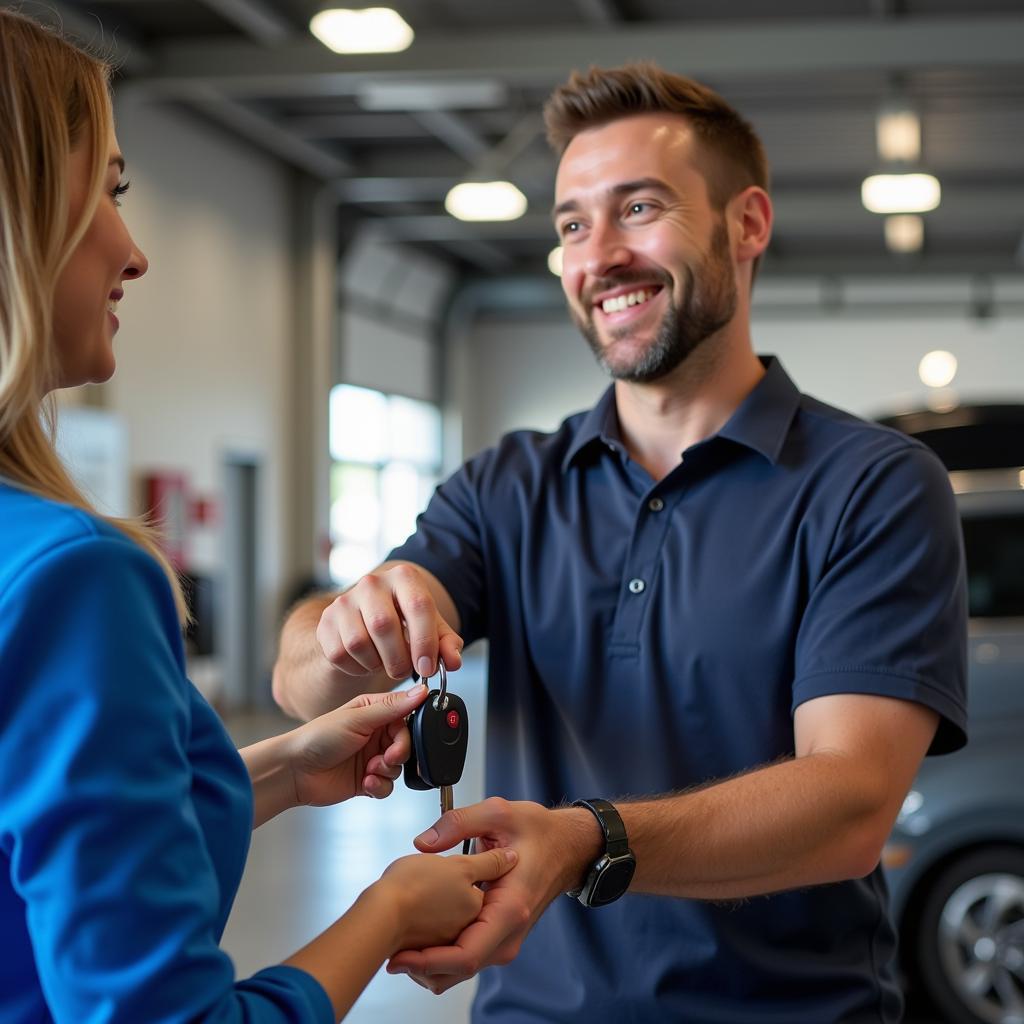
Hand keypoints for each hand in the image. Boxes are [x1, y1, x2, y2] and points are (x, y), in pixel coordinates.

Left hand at [289, 684, 428, 805]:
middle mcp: (375, 734)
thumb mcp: (357, 719)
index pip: (406, 719)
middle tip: (386, 758)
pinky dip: (380, 786)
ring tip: (369, 771)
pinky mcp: (367, 780)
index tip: (400, 741)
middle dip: (399, 754)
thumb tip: (421, 692)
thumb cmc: (318, 738)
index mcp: (374, 711)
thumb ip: (392, 707)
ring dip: (387, 771)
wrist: (295, 772)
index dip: (409, 732)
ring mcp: (371, 758)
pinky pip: (388, 785)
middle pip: (406, 745)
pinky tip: (365, 783)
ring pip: (399, 767)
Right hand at [316, 564, 462, 681]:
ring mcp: (344, 600)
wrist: (368, 618)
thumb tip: (452, 661)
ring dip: (376, 663)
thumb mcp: (431, 629)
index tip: (427, 667)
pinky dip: (357, 668)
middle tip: (405, 671)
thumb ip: (447, 644)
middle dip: (398, 658)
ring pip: (358, 642)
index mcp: (404, 577)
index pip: (418, 605)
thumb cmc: (405, 622)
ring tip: (386, 662)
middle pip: (383, 625)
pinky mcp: (325, 622)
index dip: (425, 642)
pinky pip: (340, 654)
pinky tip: (367, 661)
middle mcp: (371, 583)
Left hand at [386, 798, 602, 993]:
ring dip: (429, 962)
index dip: (427, 960)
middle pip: (458, 970)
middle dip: (421, 965)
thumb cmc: (539, 832)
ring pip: (461, 968)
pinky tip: (422, 933)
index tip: (398, 955)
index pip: (465, 954)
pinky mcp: (499, 937)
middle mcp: (508, 933)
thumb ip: (459, 823)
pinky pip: (467, 955)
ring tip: (400, 941)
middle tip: (389, 949)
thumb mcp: (500, 813)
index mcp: (509, 908)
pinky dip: (443, 952)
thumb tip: (424, 842)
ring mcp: (505, 938)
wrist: (567, 846)